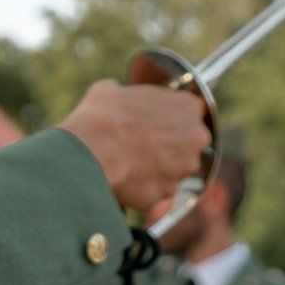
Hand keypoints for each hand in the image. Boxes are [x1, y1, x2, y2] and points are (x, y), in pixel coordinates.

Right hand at [57, 80, 209, 211]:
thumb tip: (115, 94)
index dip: (169, 118)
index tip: (154, 122)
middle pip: (187, 144)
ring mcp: (184, 169)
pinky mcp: (166, 194)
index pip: (189, 111)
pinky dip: (143, 190)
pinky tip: (123, 181)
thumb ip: (125, 93)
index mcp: (187, 107)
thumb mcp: (109, 90)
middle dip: (169, 147)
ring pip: (173, 171)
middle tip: (141, 146)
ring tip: (128, 165)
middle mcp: (195, 138)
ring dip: (156, 170)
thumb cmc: (101, 116)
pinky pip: (156, 193)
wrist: (90, 151)